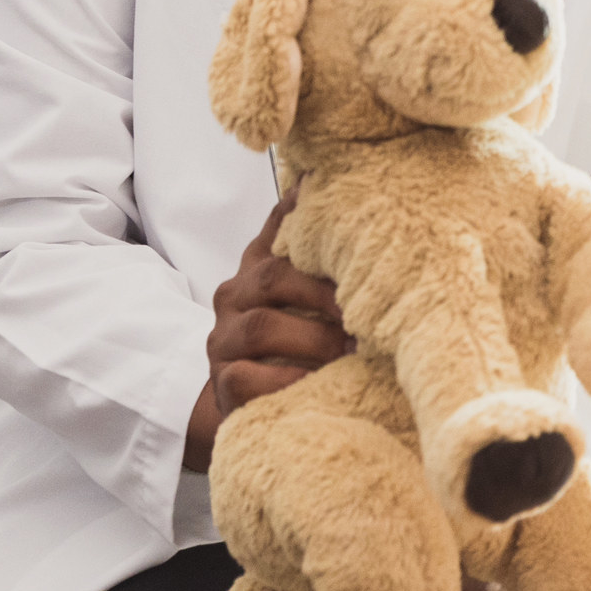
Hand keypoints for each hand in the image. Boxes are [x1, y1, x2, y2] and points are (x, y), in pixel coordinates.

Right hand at [183, 186, 350, 471]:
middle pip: (273, 277)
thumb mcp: (315, 294)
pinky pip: (249, 378)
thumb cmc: (297, 338)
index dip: (307, 216)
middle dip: (323, 293)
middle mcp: (235, 295)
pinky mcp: (224, 383)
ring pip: (261, 327)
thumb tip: (352, 191)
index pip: (280, 228)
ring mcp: (223, 340)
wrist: (251, 399)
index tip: (342, 212)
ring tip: (352, 350)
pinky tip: (321, 384)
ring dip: (314, 339)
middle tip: (367, 311)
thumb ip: (331, 254)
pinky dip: (289, 380)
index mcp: (259, 264)